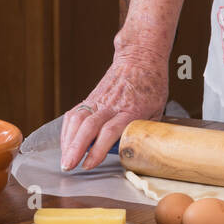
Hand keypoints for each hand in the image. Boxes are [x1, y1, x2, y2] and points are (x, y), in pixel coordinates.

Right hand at [59, 52, 168, 171]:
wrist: (140, 57)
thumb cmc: (152, 85)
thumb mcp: (158, 109)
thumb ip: (145, 131)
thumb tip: (140, 153)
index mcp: (132, 109)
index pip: (110, 130)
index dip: (98, 149)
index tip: (88, 164)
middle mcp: (112, 104)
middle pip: (89, 127)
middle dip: (75, 148)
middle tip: (68, 166)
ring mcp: (99, 99)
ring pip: (78, 119)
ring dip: (68, 141)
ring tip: (65, 159)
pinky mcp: (91, 97)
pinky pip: (74, 113)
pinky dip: (67, 130)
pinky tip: (66, 143)